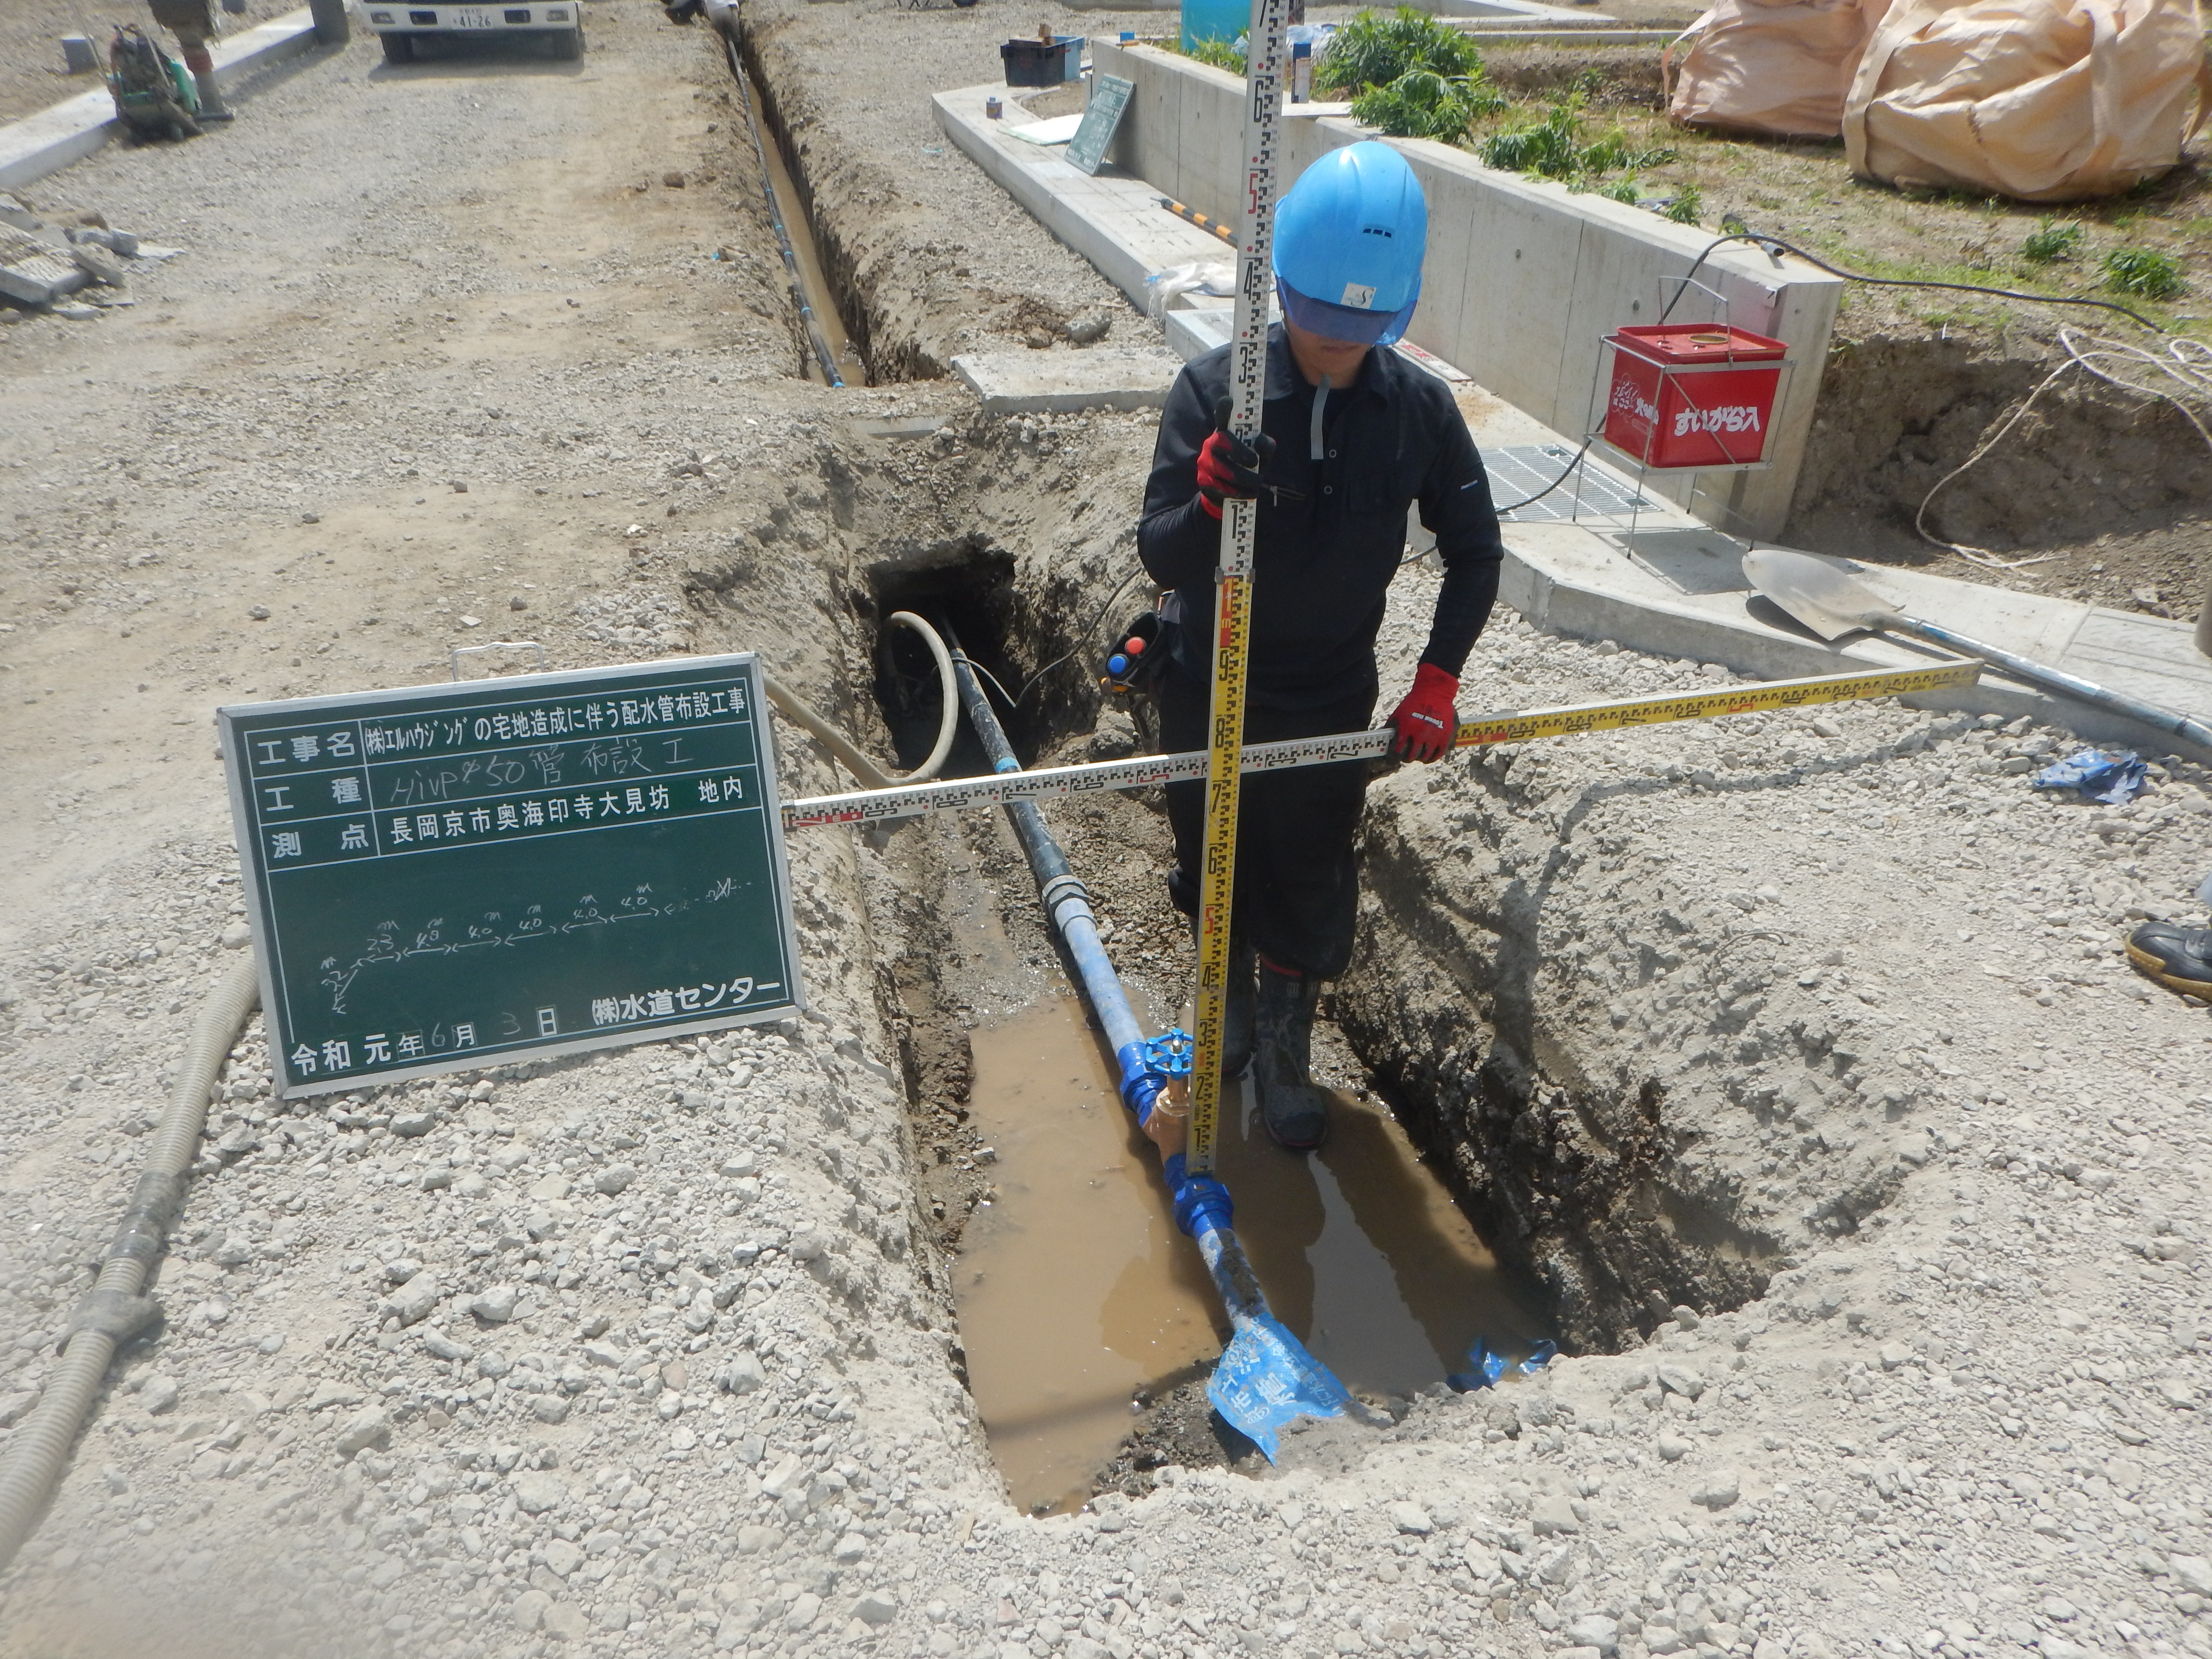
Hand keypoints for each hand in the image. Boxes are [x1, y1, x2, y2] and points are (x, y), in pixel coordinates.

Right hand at [1196, 393, 1275, 518]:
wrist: (1226, 495)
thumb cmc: (1247, 468)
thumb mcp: (1261, 456)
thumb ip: (1265, 447)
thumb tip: (1260, 441)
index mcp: (1226, 432)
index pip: (1222, 415)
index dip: (1225, 407)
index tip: (1229, 400)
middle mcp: (1212, 444)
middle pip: (1223, 441)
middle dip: (1242, 453)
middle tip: (1254, 463)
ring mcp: (1205, 463)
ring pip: (1226, 470)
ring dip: (1246, 480)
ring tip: (1255, 484)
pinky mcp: (1204, 483)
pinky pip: (1223, 489)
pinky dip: (1239, 493)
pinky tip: (1245, 493)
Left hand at [1388, 662, 1458, 762]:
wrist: (1434, 691)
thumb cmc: (1413, 702)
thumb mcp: (1398, 714)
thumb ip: (1390, 728)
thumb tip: (1382, 741)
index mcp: (1408, 728)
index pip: (1397, 752)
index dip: (1393, 758)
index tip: (1392, 758)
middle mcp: (1422, 734)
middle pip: (1411, 757)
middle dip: (1407, 757)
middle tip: (1406, 755)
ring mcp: (1436, 736)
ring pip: (1426, 757)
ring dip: (1420, 757)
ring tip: (1418, 754)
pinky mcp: (1447, 735)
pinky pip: (1440, 753)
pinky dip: (1434, 756)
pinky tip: (1430, 754)